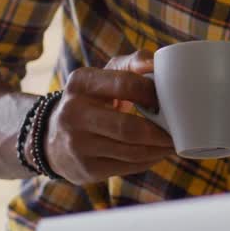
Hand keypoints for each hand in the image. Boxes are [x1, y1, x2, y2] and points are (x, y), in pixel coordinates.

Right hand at [42, 51, 174, 183]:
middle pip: (130, 128)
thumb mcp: (102, 76)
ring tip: (172, 143)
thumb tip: (155, 61)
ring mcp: (77, 145)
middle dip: (160, 132)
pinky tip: (157, 153)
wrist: (51, 137)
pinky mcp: (86, 169)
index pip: (126, 84)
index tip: (167, 99)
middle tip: (177, 131)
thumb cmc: (91, 100)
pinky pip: (128, 167)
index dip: (152, 92)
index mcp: (81, 83)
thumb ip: (131, 63)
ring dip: (159, 149)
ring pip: (132, 152)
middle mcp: (73, 114)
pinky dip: (149, 161)